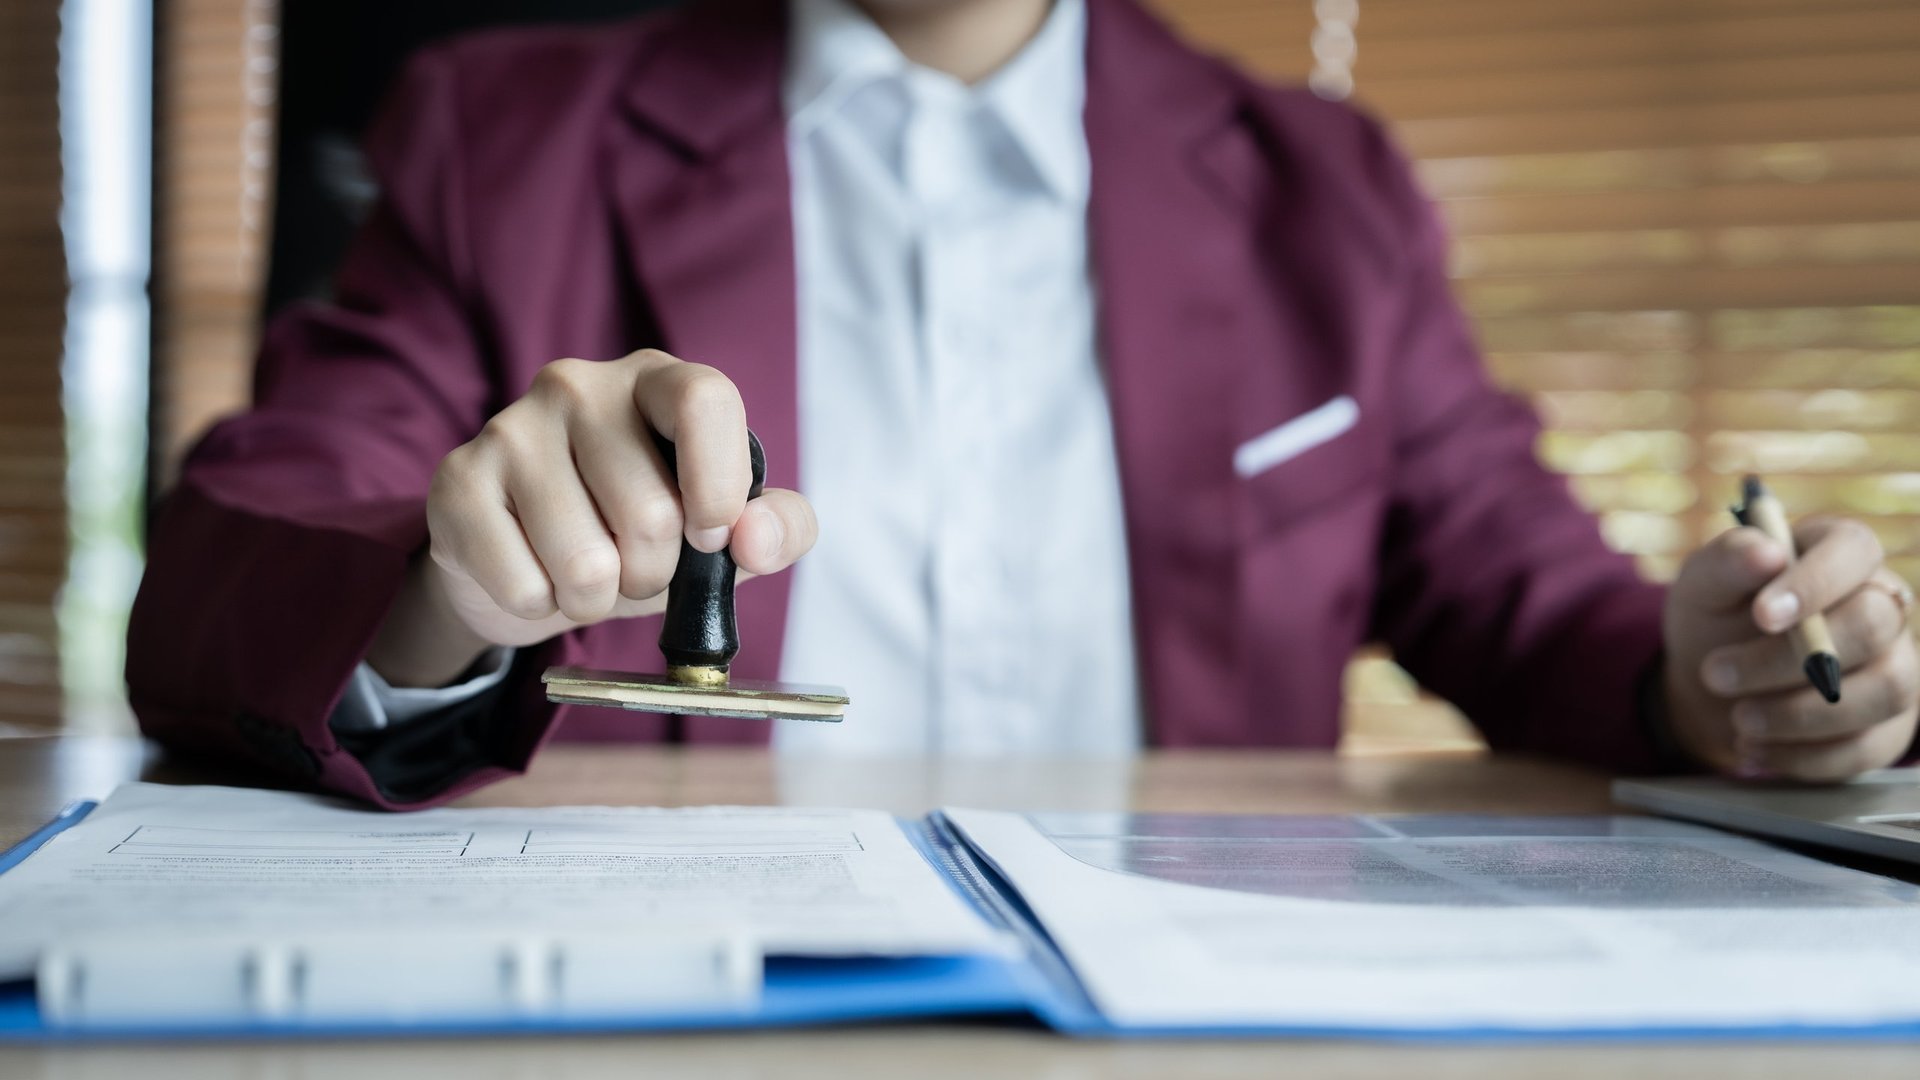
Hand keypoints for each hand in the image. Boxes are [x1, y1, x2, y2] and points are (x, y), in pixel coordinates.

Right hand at [367, 350, 817, 685]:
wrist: (527, 564)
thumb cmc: (636, 533)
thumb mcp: (722, 532)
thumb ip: (776, 528)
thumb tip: (755, 539)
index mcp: (656, 380)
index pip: (705, 401)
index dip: (720, 486)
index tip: (712, 539)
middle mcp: (579, 385)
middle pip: (651, 511)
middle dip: (655, 574)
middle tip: (637, 568)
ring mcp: (510, 428)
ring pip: (586, 562)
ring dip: (598, 598)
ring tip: (588, 575)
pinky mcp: (458, 482)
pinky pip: (525, 585)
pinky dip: (544, 606)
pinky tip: (537, 576)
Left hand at [1664, 517, 1917, 781]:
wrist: (1714, 685)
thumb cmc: (1717, 618)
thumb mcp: (1703, 585)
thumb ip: (1727, 561)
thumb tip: (1765, 551)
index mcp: (1839, 552)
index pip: (1854, 550)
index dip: (1814, 583)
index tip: (1763, 615)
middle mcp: (1883, 605)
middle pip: (1873, 625)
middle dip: (1789, 659)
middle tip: (1716, 674)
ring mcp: (1897, 665)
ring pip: (1886, 690)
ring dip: (1802, 713)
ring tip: (1738, 718)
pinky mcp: (1889, 724)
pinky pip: (1870, 746)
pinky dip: (1806, 755)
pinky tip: (1754, 747)